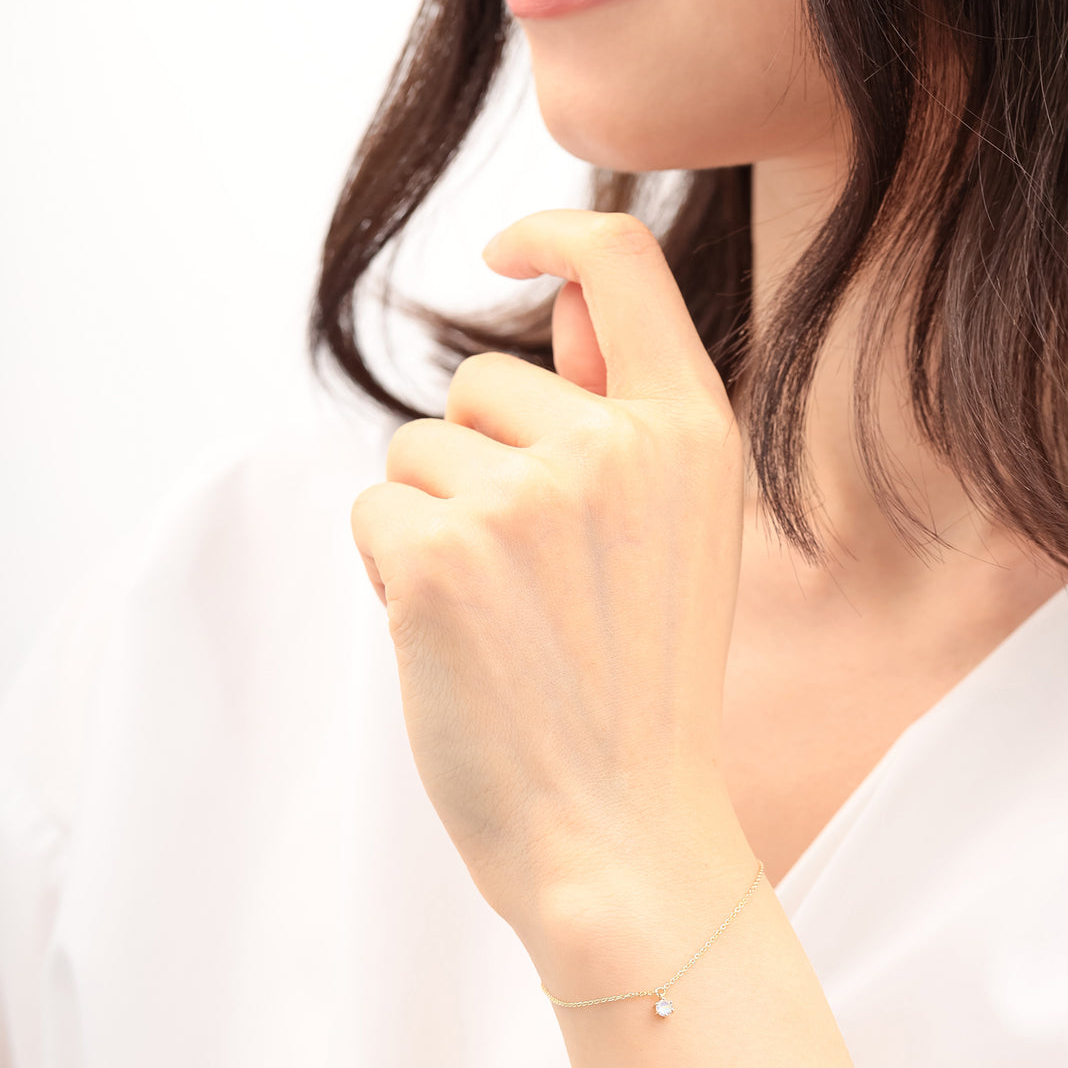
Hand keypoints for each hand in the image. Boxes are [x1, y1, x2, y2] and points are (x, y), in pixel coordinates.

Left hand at [350, 211, 752, 945]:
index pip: (619, 257)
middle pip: (480, 383)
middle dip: (479, 465)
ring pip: (419, 451)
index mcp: (691, 433)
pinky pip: (376, 511)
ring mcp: (530, 495)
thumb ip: (624, 412)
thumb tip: (559, 302)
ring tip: (503, 620)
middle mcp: (616, 445)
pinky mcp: (443, 552)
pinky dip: (395, 573)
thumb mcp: (680, 536)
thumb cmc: (642, 692)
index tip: (503, 255)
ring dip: (436, 523)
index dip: (551, 235)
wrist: (622, 832)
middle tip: (533, 582)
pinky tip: (456, 642)